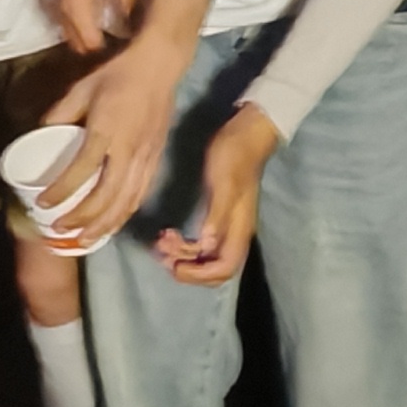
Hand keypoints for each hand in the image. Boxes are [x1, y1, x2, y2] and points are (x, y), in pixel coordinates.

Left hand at [37, 30, 188, 246]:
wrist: (159, 67)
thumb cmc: (117, 74)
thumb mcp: (81, 88)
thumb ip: (60, 113)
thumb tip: (41, 133)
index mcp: (106, 131)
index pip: (81, 170)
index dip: (61, 190)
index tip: (43, 202)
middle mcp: (128, 150)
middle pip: (106, 196)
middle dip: (83, 219)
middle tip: (61, 230)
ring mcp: (145, 157)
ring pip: (126, 201)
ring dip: (105, 225)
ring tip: (86, 240)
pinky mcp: (156, 159)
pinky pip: (140, 194)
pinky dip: (125, 213)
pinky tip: (113, 223)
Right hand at [50, 0, 136, 53]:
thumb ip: (125, 12)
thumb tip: (130, 33)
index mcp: (77, 10)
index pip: (90, 46)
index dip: (109, 52)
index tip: (126, 52)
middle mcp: (64, 13)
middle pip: (79, 46)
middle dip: (98, 52)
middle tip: (121, 49)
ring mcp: (61, 7)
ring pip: (74, 36)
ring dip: (90, 40)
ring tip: (113, 39)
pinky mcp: (64, 0)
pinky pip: (73, 25)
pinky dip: (86, 29)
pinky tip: (104, 25)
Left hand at [155, 104, 280, 285]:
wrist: (246, 132)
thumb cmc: (235, 154)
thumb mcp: (224, 183)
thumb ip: (217, 215)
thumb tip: (206, 245)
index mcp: (239, 229)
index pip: (224, 269)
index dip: (199, 275)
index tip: (174, 264)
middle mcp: (234, 233)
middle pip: (214, 269)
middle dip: (187, 267)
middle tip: (161, 252)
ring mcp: (226, 225)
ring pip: (204, 257)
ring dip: (181, 256)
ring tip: (160, 240)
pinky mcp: (217, 216)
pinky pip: (199, 243)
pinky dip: (182, 244)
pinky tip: (168, 233)